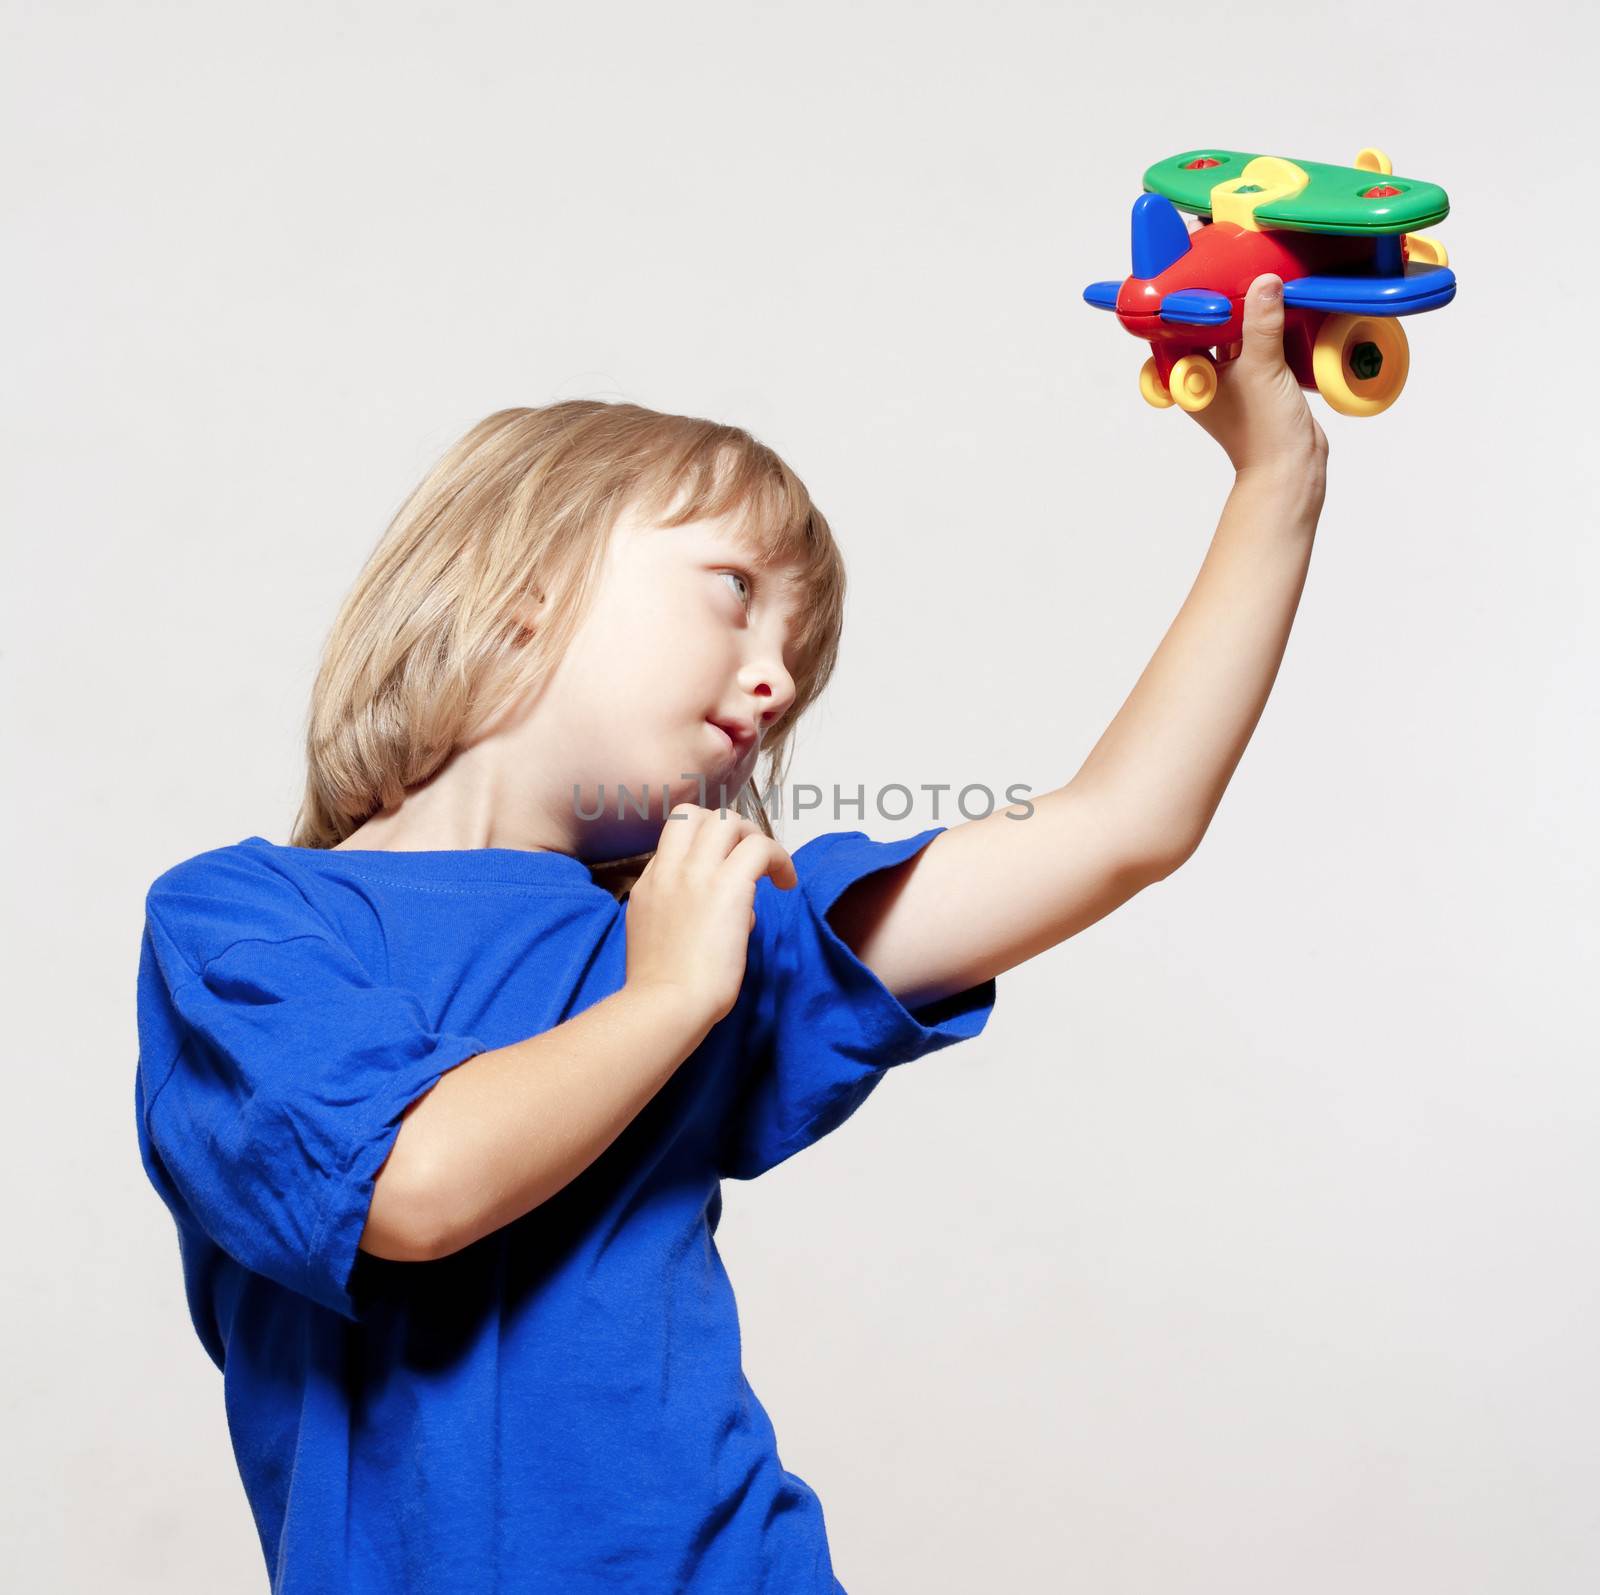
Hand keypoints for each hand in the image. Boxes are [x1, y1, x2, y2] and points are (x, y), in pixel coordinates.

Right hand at [624, 802, 797, 1026]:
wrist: (665, 1005)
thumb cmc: (664, 991)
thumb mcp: (658, 939)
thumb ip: (686, 915)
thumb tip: (733, 911)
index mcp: (650, 884)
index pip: (675, 837)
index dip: (704, 843)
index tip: (723, 865)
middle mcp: (670, 871)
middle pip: (695, 815)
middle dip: (727, 828)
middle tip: (748, 859)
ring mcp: (696, 875)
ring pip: (727, 820)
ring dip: (753, 837)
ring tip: (768, 868)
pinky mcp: (728, 887)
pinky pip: (760, 848)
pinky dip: (780, 859)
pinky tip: (787, 883)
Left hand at [1186, 273, 1328, 485]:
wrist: (1292, 467)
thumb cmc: (1262, 432)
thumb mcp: (1261, 368)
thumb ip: (1261, 324)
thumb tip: (1264, 283)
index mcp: (1192, 379)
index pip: (1175, 335)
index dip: (1181, 307)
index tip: (1192, 278)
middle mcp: (1208, 379)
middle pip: (1207, 331)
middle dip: (1220, 305)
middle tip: (1231, 270)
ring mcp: (1234, 382)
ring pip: (1234, 338)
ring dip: (1245, 316)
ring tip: (1256, 281)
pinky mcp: (1259, 383)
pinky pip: (1258, 348)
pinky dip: (1265, 331)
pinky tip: (1277, 308)